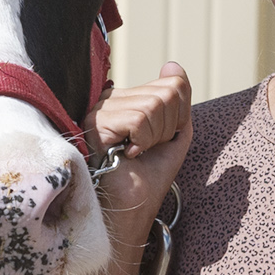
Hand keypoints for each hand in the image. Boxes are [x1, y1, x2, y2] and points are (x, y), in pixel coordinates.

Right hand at [85, 61, 193, 271]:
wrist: (128, 210)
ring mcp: (101, 109)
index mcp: (128, 100)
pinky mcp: (95, 122)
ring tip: (133, 153)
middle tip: (145, 150)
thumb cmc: (147, 180)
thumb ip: (179, 101)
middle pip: (167, 93)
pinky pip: (139, 118)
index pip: (172, 85)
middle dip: (167, 128)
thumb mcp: (173, 135)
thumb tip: (172, 65)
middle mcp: (111, 100)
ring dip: (154, 138)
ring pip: (155, 105)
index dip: (177, 117)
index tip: (156, 141)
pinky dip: (142, 141)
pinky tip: (125, 154)